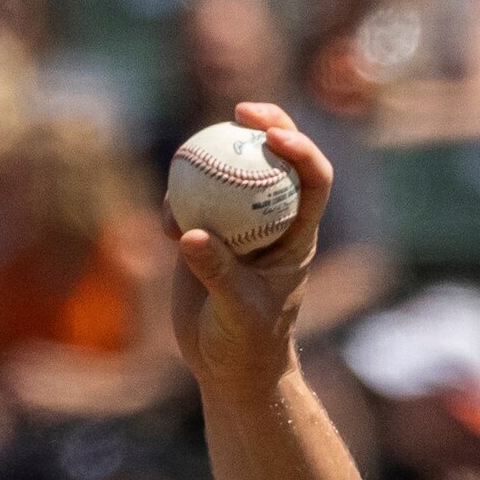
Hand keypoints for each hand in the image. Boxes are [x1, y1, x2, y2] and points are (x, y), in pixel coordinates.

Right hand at [162, 104, 331, 404]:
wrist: (227, 368)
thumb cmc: (248, 346)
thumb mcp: (238, 314)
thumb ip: (218, 273)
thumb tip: (191, 233)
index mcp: (298, 235)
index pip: (314, 180)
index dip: (301, 149)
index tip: (272, 136)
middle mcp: (272, 221)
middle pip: (277, 158)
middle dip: (266, 123)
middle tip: (239, 111)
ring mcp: (239, 225)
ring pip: (231, 171)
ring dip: (212, 156)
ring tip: (188, 158)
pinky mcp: (206, 234)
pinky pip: (192, 200)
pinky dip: (177, 202)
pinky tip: (166, 223)